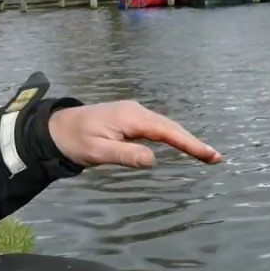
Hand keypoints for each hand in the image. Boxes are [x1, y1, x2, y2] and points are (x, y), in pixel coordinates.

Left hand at [47, 101, 221, 168]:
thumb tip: (153, 159)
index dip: (190, 143)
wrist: (54, 129)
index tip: (210, 155)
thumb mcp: (98, 152)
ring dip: (184, 139)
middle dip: (193, 141)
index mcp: (131, 117)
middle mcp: (135, 111)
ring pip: (164, 126)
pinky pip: (155, 128)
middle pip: (170, 127)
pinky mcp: (128, 119)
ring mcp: (132, 114)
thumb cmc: (74, 141)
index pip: (167, 131)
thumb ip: (125, 155)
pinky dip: (171, 136)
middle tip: (215, 158)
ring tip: (204, 154)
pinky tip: (180, 145)